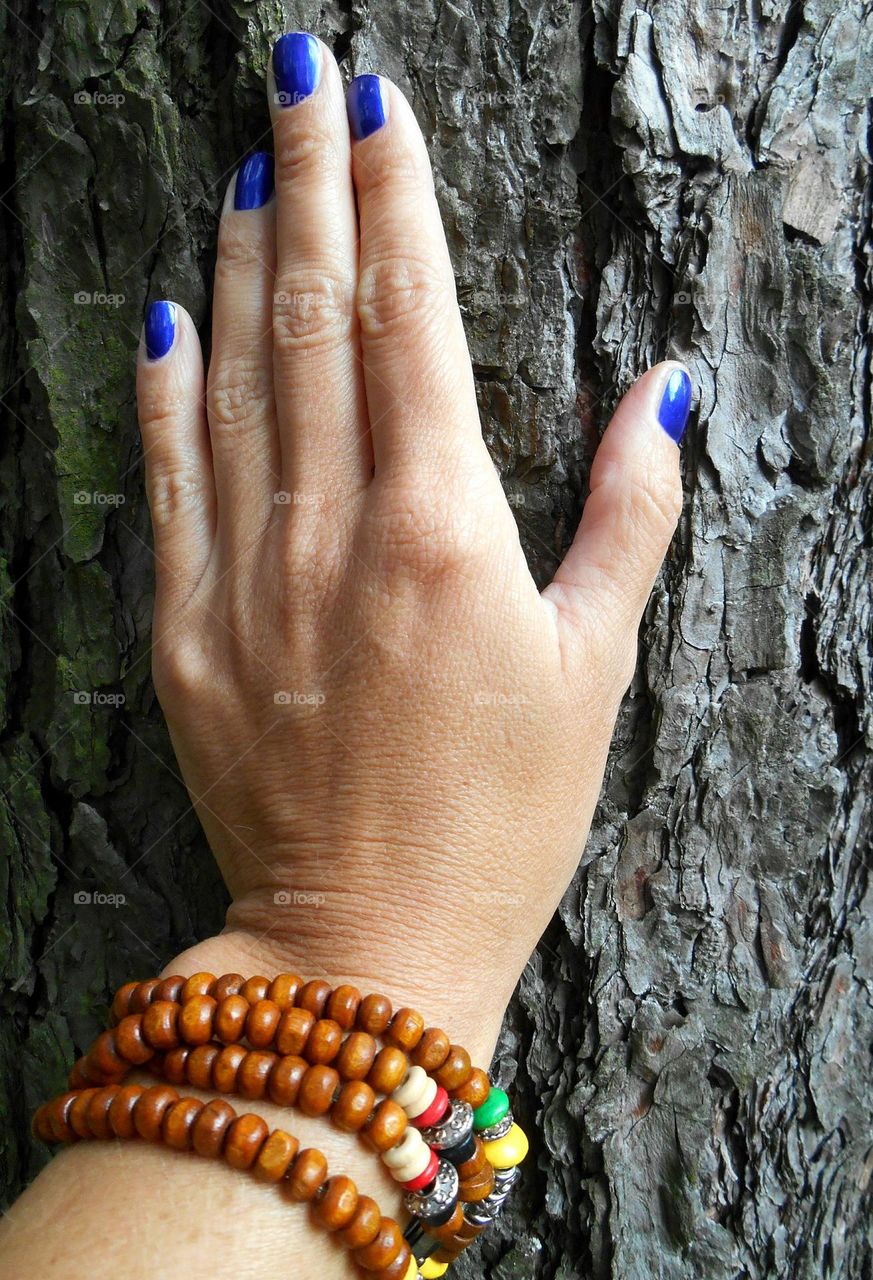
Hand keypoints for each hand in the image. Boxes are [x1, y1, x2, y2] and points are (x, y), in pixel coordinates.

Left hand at [136, 34, 690, 1060]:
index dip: (398, 204)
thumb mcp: (595, 666)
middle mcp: (338, 536)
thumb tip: (668, 388)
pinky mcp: (188, 634)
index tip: (383, 110)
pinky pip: (169, 485)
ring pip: (233, 382)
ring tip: (243, 162)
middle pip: (315, 320)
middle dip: (310, 180)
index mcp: (448, 534)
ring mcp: (249, 581)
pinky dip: (163, 393)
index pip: (414, 323)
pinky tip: (164, 316)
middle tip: (301, 70)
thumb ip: (631, 513)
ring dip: (235, 262)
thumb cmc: (504, 814)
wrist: (369, 941)